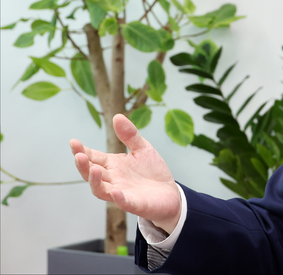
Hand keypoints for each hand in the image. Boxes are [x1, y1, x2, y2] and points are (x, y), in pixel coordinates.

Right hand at [70, 114, 181, 232]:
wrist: (170, 193)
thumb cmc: (152, 171)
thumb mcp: (142, 148)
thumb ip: (130, 135)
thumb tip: (117, 116)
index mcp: (113, 165)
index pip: (93, 157)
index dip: (82, 151)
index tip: (73, 142)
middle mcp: (113, 180)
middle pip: (92, 174)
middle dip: (83, 165)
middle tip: (78, 155)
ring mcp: (122, 193)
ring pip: (101, 190)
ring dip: (95, 181)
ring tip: (94, 169)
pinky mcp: (135, 204)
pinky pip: (124, 203)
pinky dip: (119, 199)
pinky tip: (116, 192)